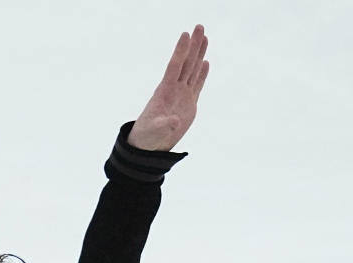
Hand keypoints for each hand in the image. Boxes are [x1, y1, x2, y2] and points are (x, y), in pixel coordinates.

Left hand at [129, 25, 209, 150]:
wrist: (149, 145)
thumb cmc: (147, 137)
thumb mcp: (154, 132)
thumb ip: (164, 125)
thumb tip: (175, 122)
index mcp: (164, 92)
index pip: (174, 66)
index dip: (180, 51)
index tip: (185, 34)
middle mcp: (174, 90)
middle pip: (186, 63)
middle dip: (193, 46)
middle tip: (200, 27)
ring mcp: (182, 96)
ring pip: (192, 70)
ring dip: (199, 54)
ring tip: (205, 37)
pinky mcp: (188, 105)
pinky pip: (196, 86)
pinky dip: (202, 74)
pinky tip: (206, 62)